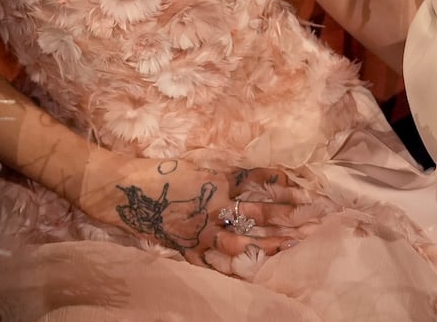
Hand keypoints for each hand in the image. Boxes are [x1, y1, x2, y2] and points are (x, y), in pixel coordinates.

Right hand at [96, 158, 317, 270]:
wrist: (120, 189)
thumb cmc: (155, 171)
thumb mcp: (192, 164)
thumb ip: (222, 174)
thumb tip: (253, 178)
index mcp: (215, 181)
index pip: (259, 183)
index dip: (286, 188)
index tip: (310, 193)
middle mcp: (213, 206)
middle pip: (259, 215)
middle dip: (289, 219)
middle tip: (316, 223)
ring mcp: (200, 230)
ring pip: (243, 242)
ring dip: (270, 245)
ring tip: (293, 247)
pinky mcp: (186, 247)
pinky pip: (213, 262)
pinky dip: (232, 268)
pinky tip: (252, 273)